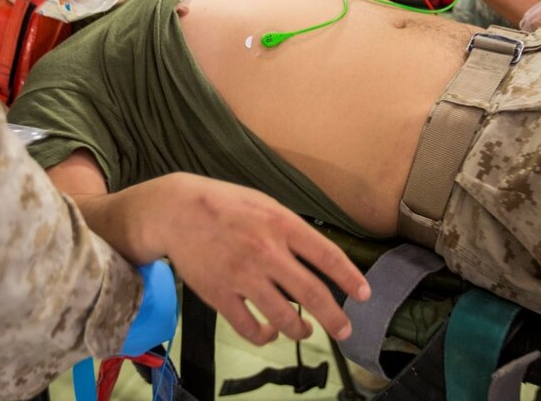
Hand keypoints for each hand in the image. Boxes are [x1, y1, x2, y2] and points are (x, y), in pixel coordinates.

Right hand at [152, 175, 370, 345]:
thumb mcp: (264, 204)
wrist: (175, 211)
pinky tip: (268, 333)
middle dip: (335, 319)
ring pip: (283, 318)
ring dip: (300, 331)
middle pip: (312, 295)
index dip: (350, 278)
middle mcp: (266, 252)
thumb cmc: (225, 204)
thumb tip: (316, 256)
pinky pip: (249, 327)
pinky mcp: (219, 295)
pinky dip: (264, 336)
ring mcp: (242, 276)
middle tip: (345, 331)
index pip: (327, 256)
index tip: (364, 295)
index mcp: (281, 224)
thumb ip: (290, 229)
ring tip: (304, 331)